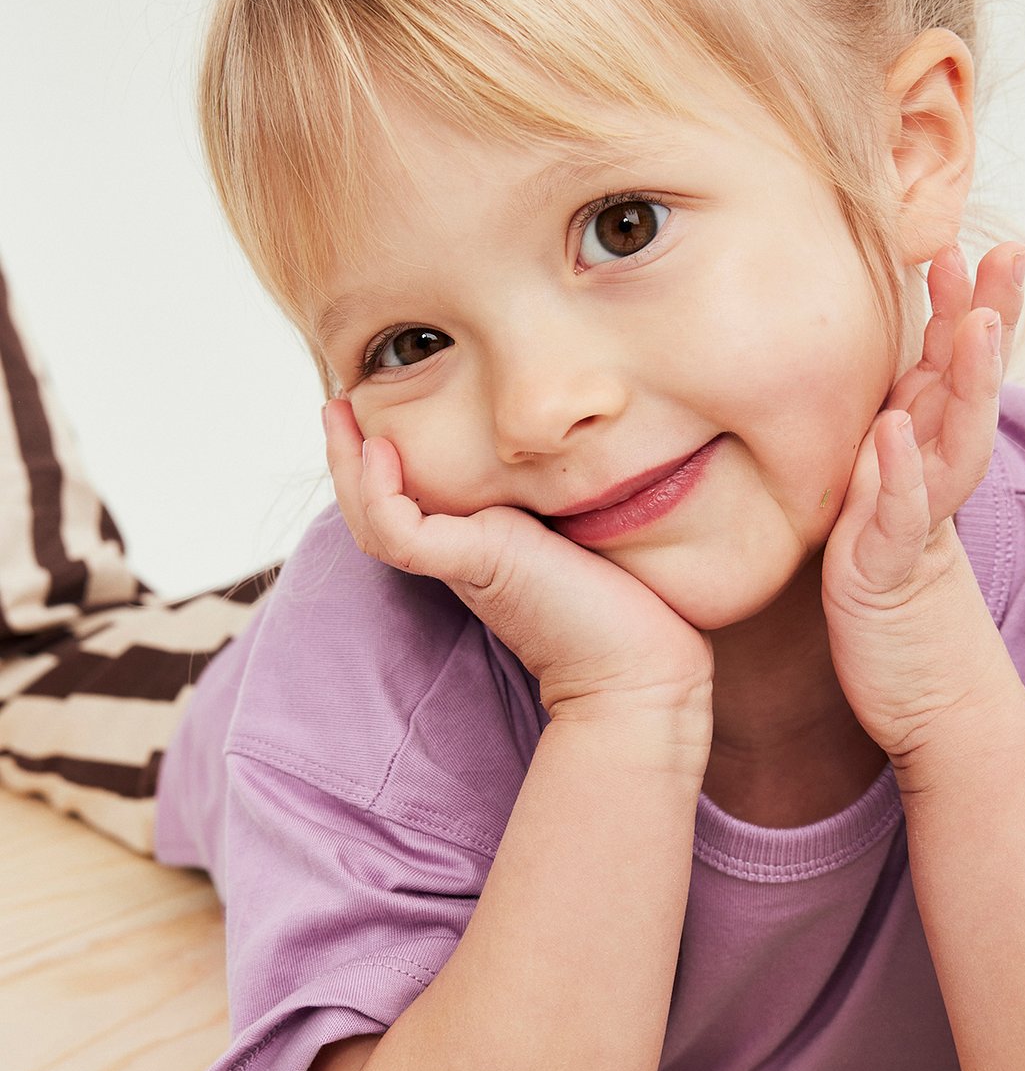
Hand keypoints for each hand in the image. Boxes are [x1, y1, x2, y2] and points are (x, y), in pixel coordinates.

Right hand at [321, 399, 714, 732]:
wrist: (643, 667)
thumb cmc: (627, 599)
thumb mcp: (579, 523)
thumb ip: (552, 493)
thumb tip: (564, 437)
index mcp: (477, 548)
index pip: (405, 505)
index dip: (377, 464)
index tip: (372, 411)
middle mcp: (461, 557)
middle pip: (374, 510)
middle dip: (347, 454)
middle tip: (336, 403)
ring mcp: (463, 564)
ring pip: (374, 519)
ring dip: (348, 465)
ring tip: (343, 412)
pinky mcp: (475, 568)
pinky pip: (399, 532)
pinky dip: (379, 492)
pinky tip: (383, 450)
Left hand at [820, 241, 1024, 761]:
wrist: (924, 697)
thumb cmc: (893, 601)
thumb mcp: (880, 511)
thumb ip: (881, 453)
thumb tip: (875, 397)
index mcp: (926, 461)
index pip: (949, 373)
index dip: (961, 310)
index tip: (959, 245)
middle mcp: (933, 484)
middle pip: (970, 391)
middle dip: (988, 322)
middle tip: (1005, 253)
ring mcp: (919, 526)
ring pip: (955, 443)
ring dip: (969, 382)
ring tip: (975, 323)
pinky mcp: (890, 574)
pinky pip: (901, 519)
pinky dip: (899, 474)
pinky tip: (892, 431)